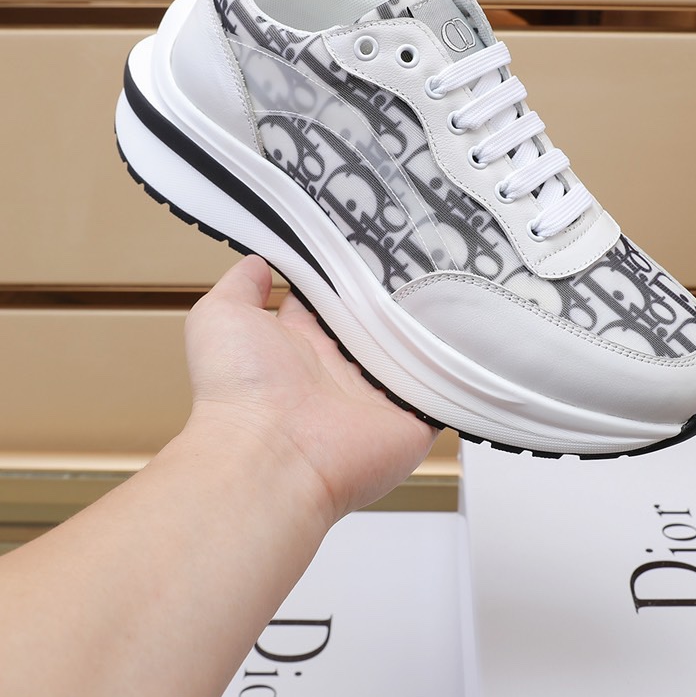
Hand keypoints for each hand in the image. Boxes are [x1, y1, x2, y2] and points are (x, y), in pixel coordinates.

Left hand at [184, 255, 437, 524]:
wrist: (270, 457)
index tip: (371, 239)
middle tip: (425, 251)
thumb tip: (258, 263)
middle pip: (377, 324)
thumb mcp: (221, 318)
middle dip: (396, 293)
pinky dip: (458, 371)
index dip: (348, 274)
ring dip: (432, 326)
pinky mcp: (411, 421)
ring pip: (414, 353)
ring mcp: (377, 397)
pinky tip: (473, 332)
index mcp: (301, 345)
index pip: (332, 301)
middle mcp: (339, 369)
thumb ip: (240, 287)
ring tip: (456, 278)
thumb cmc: (239, 390)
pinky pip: (445, 393)